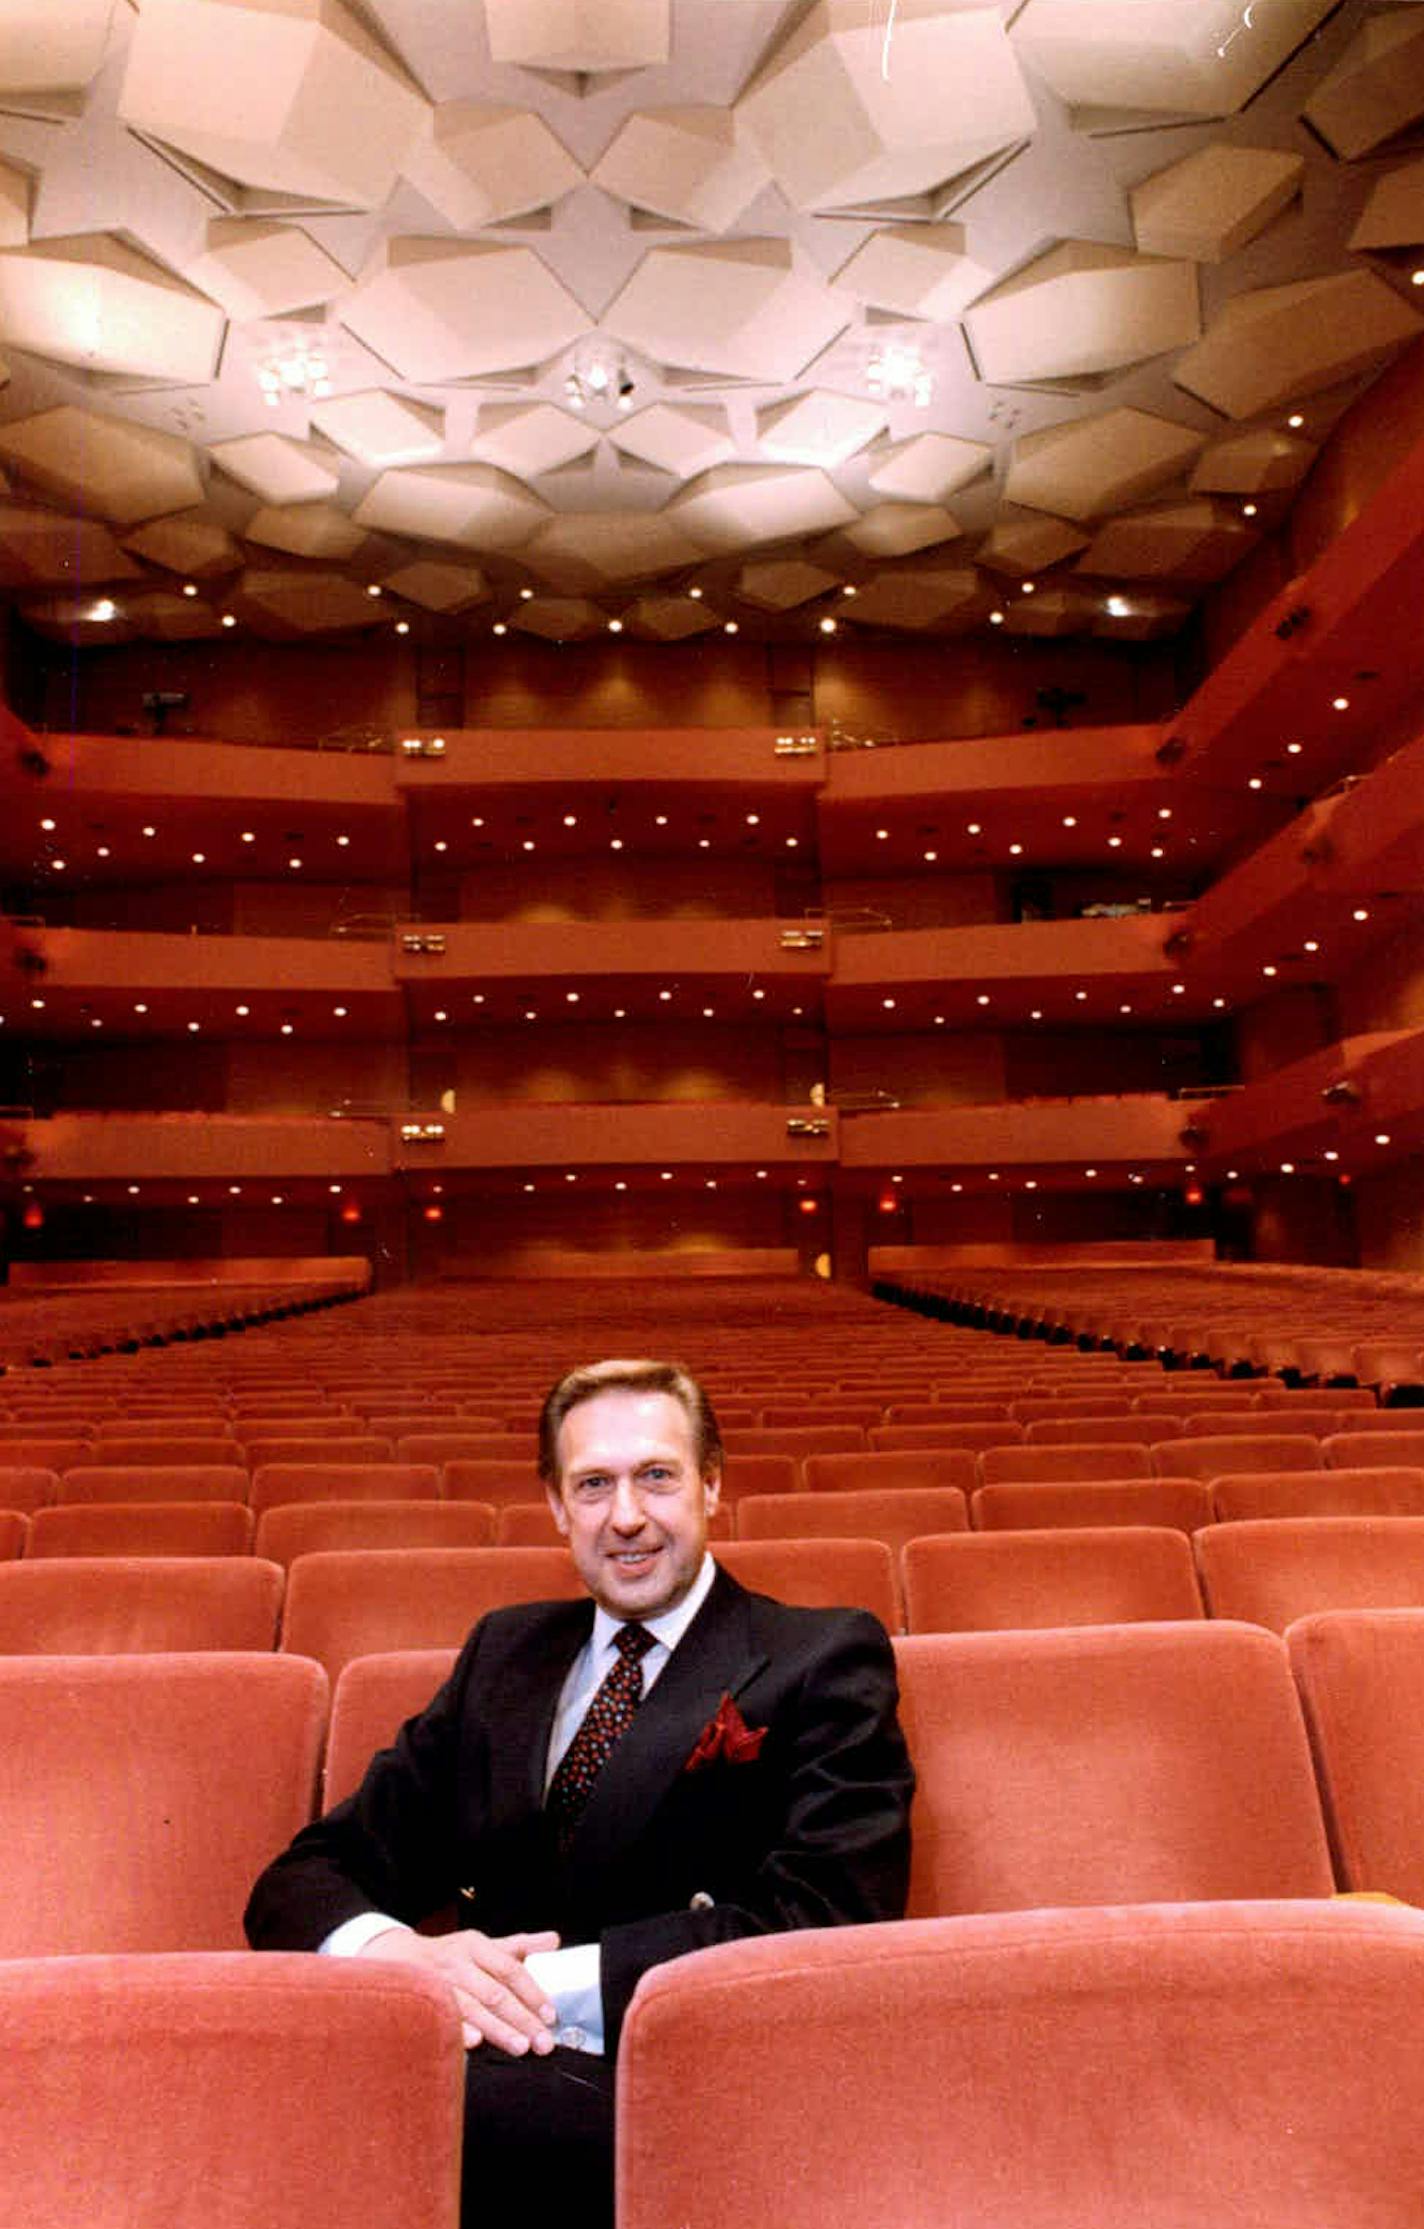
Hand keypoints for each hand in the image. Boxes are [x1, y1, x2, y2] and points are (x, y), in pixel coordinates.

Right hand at [356, 1925, 560, 2053]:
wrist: (395, 1956)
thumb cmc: (448, 1955)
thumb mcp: (481, 1944)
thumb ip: (518, 1946)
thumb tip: (554, 1941)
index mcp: (475, 1945)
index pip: (510, 1969)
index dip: (532, 1992)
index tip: (550, 2015)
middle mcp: (458, 1963)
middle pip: (495, 1993)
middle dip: (522, 2019)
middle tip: (542, 2042)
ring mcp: (438, 1983)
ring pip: (473, 2008)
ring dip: (498, 2029)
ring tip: (520, 2047)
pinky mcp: (423, 2002)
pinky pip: (445, 2018)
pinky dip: (460, 2030)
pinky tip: (475, 2043)